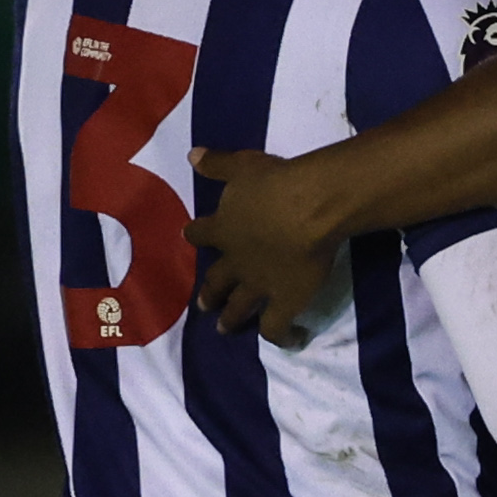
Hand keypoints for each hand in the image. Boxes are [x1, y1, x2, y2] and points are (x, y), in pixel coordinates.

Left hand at [188, 145, 353, 347]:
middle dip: (209, 293)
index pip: (201, 233)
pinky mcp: (283, 303)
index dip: (196, 235)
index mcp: (225, 228)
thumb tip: (192, 155)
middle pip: (216, 281)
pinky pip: (276, 329)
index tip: (189, 236)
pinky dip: (281, 338)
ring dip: (231, 320)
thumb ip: (217, 164)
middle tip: (203, 305)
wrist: (307, 208)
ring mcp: (257, 286)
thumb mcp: (242, 166)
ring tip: (225, 329)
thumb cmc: (277, 182)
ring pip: (239, 309)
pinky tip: (289, 340)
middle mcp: (236, 261)